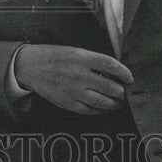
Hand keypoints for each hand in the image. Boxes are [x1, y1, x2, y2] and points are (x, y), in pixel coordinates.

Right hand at [14, 44, 133, 114]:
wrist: (31, 67)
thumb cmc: (54, 56)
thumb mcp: (75, 51)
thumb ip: (93, 61)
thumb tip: (112, 72)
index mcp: (82, 58)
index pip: (110, 65)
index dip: (124, 73)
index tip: (130, 78)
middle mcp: (79, 75)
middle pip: (109, 87)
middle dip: (122, 92)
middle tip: (127, 94)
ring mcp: (73, 91)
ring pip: (101, 101)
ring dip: (114, 104)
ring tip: (120, 104)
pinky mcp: (67, 103)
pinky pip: (88, 110)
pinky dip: (99, 110)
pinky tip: (104, 109)